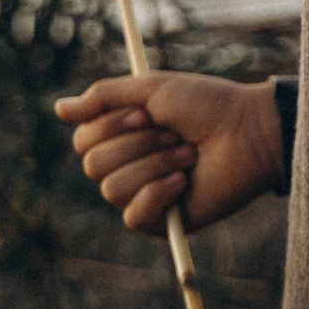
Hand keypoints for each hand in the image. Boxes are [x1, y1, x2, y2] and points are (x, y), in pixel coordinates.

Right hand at [54, 73, 284, 234]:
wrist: (250, 131)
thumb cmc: (207, 105)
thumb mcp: (152, 88)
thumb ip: (104, 96)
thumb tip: (58, 108)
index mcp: (122, 137)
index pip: (82, 141)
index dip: (111, 125)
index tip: (147, 112)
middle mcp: (128, 167)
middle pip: (93, 165)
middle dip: (138, 144)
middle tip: (175, 134)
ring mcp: (144, 195)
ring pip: (112, 189)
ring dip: (155, 164)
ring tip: (188, 154)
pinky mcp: (162, 220)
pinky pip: (134, 215)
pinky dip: (159, 193)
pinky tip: (184, 181)